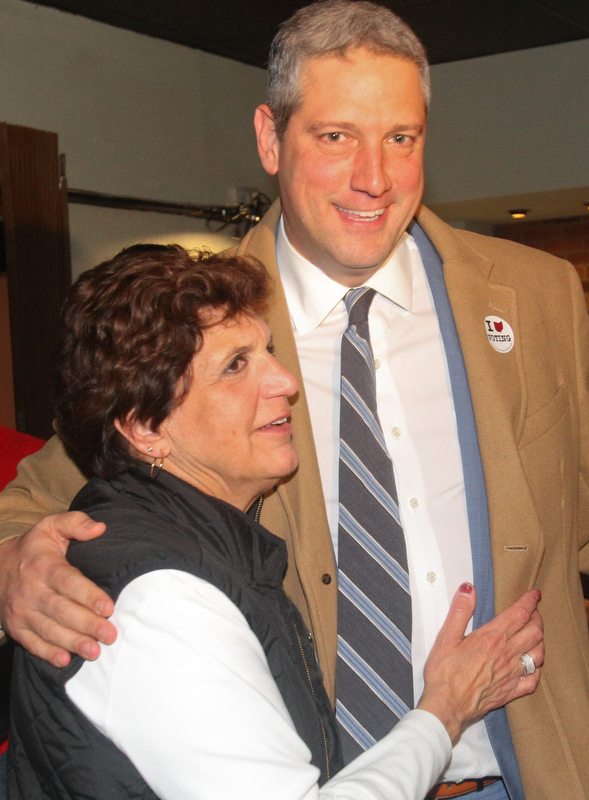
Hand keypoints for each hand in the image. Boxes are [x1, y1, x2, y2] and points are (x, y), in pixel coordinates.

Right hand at [0, 512, 115, 666]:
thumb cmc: (34, 548)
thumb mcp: (51, 526)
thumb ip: (75, 523)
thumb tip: (99, 528)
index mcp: (44, 566)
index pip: (68, 582)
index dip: (88, 595)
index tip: (108, 607)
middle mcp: (32, 590)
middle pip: (61, 610)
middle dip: (87, 624)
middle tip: (110, 635)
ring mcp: (22, 611)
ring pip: (49, 629)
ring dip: (72, 642)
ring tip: (94, 651)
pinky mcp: (16, 626)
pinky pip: (31, 642)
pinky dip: (47, 653)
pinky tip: (65, 660)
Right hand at [418, 584, 543, 743]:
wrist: (448, 706)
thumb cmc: (444, 672)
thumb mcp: (446, 636)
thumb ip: (460, 611)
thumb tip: (468, 589)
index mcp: (492, 638)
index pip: (519, 614)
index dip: (530, 601)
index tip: (534, 594)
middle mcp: (507, 654)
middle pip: (534, 631)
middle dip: (537, 618)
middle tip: (533, 612)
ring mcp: (512, 674)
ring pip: (538, 654)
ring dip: (540, 641)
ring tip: (534, 634)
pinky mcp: (512, 691)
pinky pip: (534, 680)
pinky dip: (537, 669)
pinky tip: (531, 665)